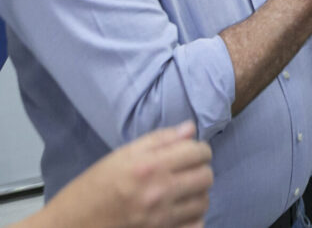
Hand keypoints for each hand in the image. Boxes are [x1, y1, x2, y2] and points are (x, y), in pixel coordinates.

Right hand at [33, 121, 212, 227]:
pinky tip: (179, 210)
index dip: (198, 149)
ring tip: (182, 190)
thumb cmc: (93, 187)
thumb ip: (160, 140)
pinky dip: (192, 217)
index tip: (189, 152)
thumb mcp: (121, 155)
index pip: (198, 152)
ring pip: (204, 201)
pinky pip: (196, 225)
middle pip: (206, 176)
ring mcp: (162, 218)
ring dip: (197, 193)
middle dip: (200, 169)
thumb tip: (191, 128)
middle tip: (186, 170)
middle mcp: (159, 192)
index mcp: (149, 166)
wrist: (70, 226)